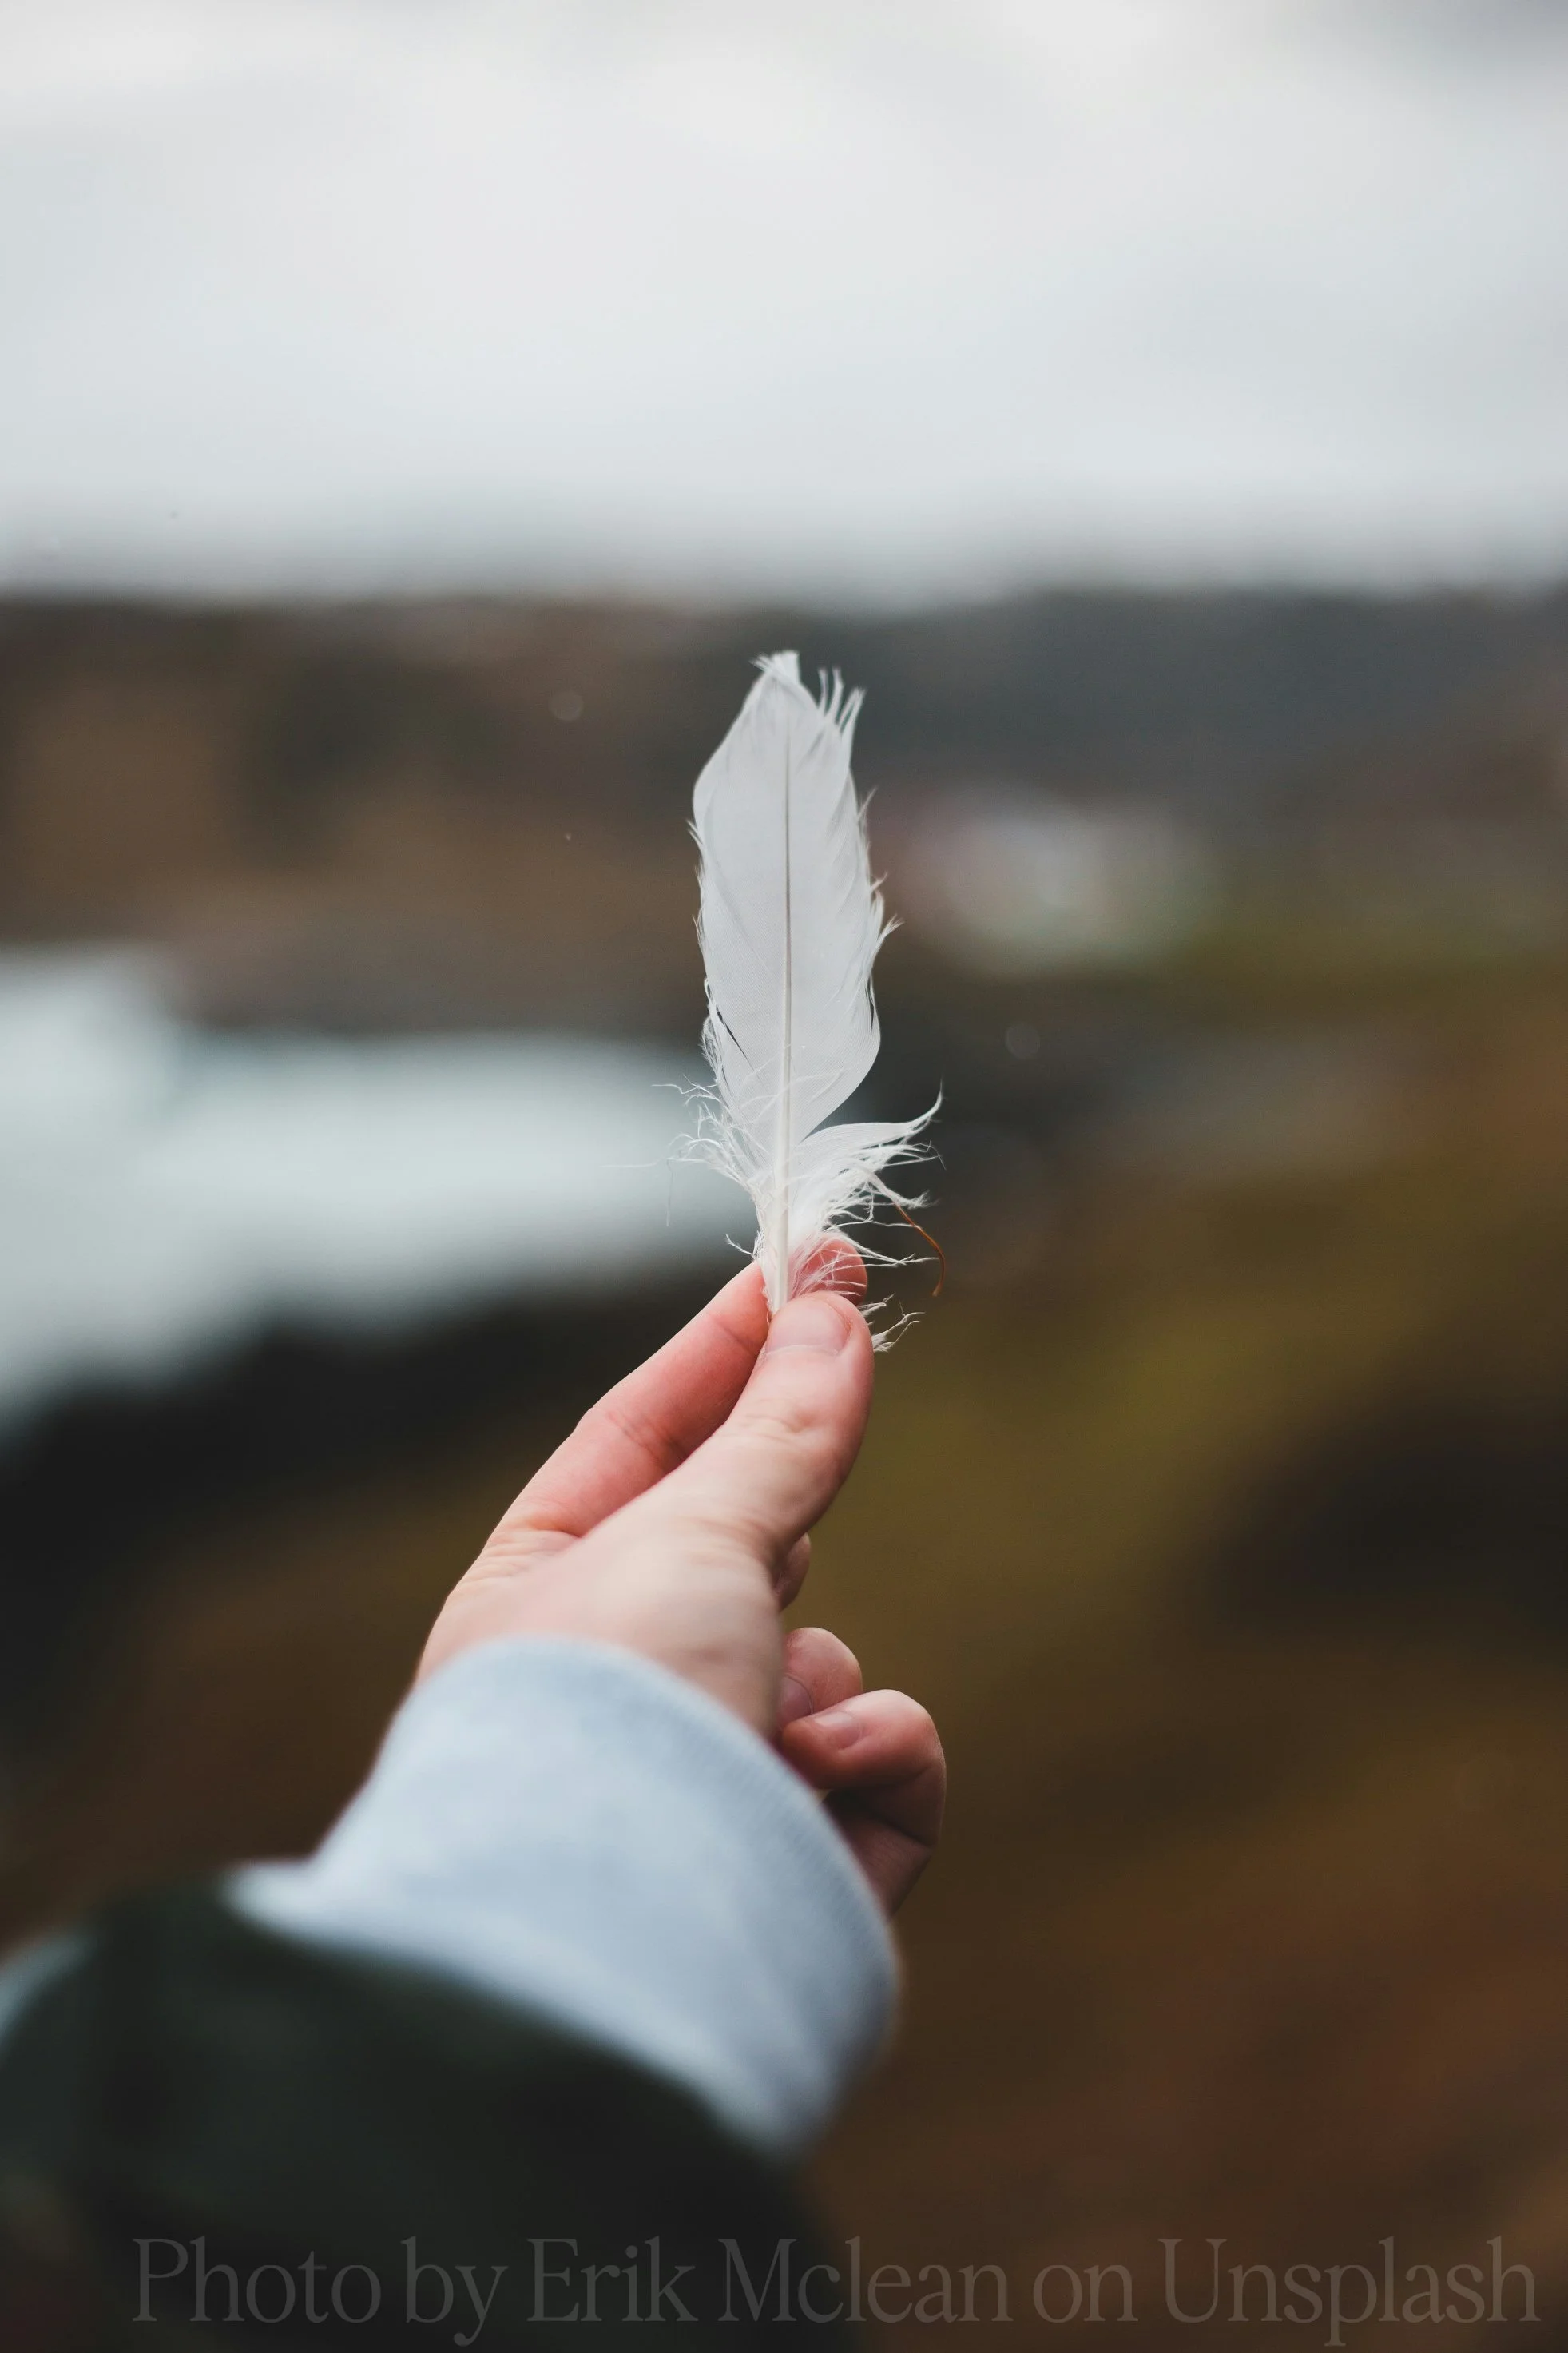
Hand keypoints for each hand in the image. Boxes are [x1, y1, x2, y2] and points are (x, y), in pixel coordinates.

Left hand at [419, 1262, 943, 1912]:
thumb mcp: (690, 1534)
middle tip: (855, 1352)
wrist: (624, 1947)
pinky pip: (885, 1759)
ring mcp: (709, 1780)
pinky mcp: (801, 1863)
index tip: (811, 1264)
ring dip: (818, 1673)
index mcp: (534, 1600)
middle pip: (744, 1542)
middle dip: (792, 1493)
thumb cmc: (614, 1712)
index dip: (727, 1348)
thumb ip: (777, 1429)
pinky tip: (815, 1791)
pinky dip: (869, 1760)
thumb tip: (831, 1308)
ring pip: (828, 1661)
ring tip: (770, 1722)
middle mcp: (615, 1690)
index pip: (637, 1439)